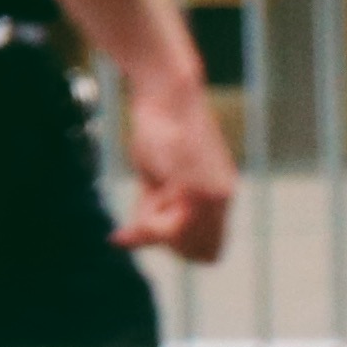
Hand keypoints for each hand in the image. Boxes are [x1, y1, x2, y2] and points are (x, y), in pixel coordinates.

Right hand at [113, 62, 238, 264]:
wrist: (166, 92)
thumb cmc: (157, 127)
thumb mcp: (154, 175)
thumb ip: (152, 206)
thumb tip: (122, 239)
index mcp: (219, 196)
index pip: (209, 250)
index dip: (180, 248)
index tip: (153, 226)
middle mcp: (223, 199)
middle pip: (201, 254)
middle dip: (169, 245)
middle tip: (144, 218)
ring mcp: (212, 194)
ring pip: (185, 243)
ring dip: (157, 233)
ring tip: (145, 199)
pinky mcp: (195, 187)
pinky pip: (171, 227)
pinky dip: (149, 225)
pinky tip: (141, 203)